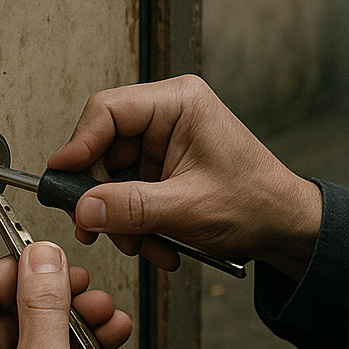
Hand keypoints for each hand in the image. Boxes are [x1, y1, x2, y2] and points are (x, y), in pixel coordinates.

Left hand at [0, 244, 131, 348]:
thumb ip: (44, 301)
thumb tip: (41, 257)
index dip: (22, 269)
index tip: (53, 260)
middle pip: (13, 311)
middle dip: (60, 300)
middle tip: (87, 290)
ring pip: (36, 336)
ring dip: (76, 323)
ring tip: (106, 317)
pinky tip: (107, 340)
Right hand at [48, 75, 322, 280]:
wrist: (287, 228)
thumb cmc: (258, 202)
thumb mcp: (188, 208)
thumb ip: (132, 207)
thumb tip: (84, 207)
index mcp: (179, 102)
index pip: (108, 110)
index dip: (79, 144)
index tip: (62, 178)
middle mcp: (168, 116)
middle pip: (105, 148)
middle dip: (105, 197)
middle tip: (99, 229)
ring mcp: (165, 143)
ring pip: (115, 177)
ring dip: (124, 219)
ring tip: (146, 245)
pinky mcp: (165, 169)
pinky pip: (131, 193)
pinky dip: (138, 223)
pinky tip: (159, 244)